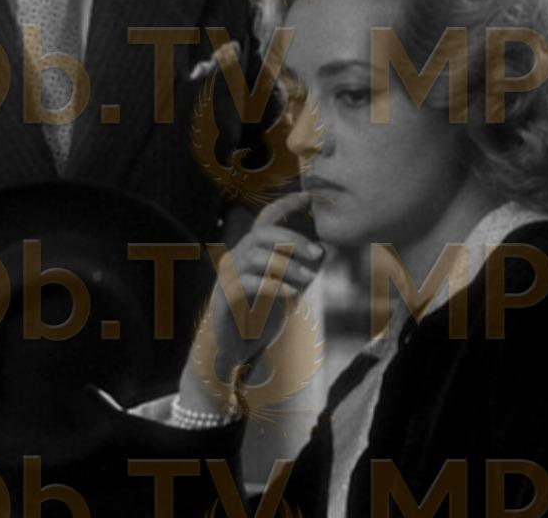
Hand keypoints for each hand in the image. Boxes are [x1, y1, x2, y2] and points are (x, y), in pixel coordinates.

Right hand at [178, 193, 323, 412]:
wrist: (236, 350)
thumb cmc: (261, 316)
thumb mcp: (290, 289)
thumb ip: (304, 269)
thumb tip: (323, 250)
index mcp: (252, 250)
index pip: (266, 219)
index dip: (285, 205)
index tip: (308, 197)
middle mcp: (237, 257)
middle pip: (263, 233)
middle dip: (294, 239)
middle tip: (318, 254)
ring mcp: (227, 276)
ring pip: (257, 257)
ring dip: (288, 266)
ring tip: (308, 282)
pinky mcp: (224, 298)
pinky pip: (248, 283)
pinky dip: (273, 286)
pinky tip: (291, 295)